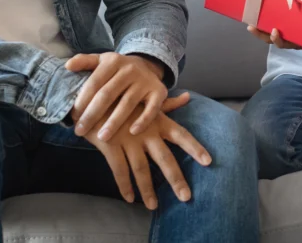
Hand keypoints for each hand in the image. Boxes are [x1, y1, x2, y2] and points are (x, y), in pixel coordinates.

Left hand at [66, 52, 167, 139]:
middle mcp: (130, 69)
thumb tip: (67, 65)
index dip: (82, 100)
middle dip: (92, 114)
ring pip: (127, 103)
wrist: (147, 66)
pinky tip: (133, 132)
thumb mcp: (101, 61)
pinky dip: (143, 120)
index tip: (73, 116)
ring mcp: (145, 80)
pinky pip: (152, 108)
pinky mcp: (159, 91)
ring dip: (114, 122)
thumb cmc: (116, 70)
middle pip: (108, 94)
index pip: (94, 82)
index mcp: (113, 61)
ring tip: (102, 137)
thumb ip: (84, 62)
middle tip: (80, 131)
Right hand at [83, 93, 211, 209]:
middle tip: (186, 197)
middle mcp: (146, 131)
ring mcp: (128, 139)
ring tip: (153, 206)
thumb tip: (188, 97)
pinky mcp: (110, 145)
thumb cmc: (123, 98)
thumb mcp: (145, 100)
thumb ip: (168, 104)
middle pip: (165, 158)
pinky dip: (124, 185)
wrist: (93, 95)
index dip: (195, 147)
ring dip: (147, 190)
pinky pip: (119, 170)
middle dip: (176, 179)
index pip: (181, 135)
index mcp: (157, 121)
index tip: (208, 161)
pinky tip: (129, 199)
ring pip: (141, 169)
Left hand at [246, 25, 301, 55]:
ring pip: (274, 32)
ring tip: (252, 23)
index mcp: (299, 43)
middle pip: (273, 38)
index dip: (276, 39)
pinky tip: (260, 15)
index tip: (274, 30)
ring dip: (262, 29)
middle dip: (261, 35)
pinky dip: (269, 21)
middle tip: (251, 27)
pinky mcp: (295, 22)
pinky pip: (281, 22)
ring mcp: (293, 31)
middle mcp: (293, 38)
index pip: (284, 44)